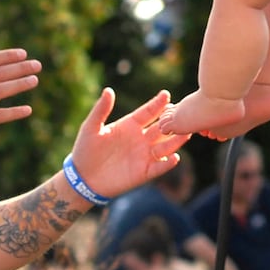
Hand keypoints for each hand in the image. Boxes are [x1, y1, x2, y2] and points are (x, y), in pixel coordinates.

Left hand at [68, 89, 189, 198]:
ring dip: (176, 140)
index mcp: (129, 125)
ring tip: (186, 133)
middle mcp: (140, 139)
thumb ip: (101, 110)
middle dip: (172, 121)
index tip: (166, 94)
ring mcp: (144, 155)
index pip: (148, 112)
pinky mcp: (144, 173)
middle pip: (162, 128)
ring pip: (165, 146)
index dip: (157, 104)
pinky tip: (174, 158)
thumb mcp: (91, 128)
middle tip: (183, 113)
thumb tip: (108, 90)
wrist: (82, 179)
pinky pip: (159, 167)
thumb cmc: (85, 150)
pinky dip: (168, 163)